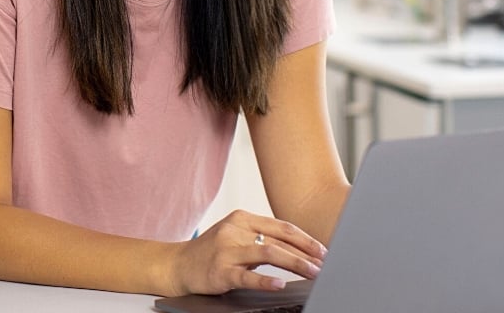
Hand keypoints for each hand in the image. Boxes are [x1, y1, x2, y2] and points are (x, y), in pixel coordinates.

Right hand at [167, 209, 326, 295]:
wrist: (178, 264)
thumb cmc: (212, 252)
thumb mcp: (236, 236)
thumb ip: (262, 238)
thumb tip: (299, 250)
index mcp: (242, 219)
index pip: (282, 227)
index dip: (306, 239)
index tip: (323, 251)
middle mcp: (235, 230)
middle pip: (279, 239)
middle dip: (306, 253)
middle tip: (325, 264)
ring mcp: (227, 250)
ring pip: (268, 253)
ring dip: (295, 263)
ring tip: (313, 273)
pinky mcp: (220, 271)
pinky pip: (247, 276)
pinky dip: (265, 280)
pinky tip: (280, 284)